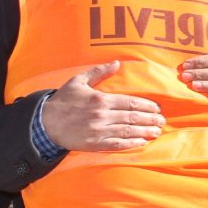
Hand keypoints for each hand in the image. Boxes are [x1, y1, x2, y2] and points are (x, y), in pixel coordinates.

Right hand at [41, 61, 164, 151]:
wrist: (45, 123)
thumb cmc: (62, 101)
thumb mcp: (78, 81)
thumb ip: (98, 72)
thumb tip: (117, 63)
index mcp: (100, 99)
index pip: (130, 102)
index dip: (146, 106)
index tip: (157, 108)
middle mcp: (102, 115)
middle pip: (133, 117)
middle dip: (150, 119)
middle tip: (161, 121)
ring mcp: (99, 131)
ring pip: (128, 131)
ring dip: (145, 132)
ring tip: (156, 132)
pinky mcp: (94, 144)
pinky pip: (117, 144)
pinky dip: (131, 144)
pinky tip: (141, 142)